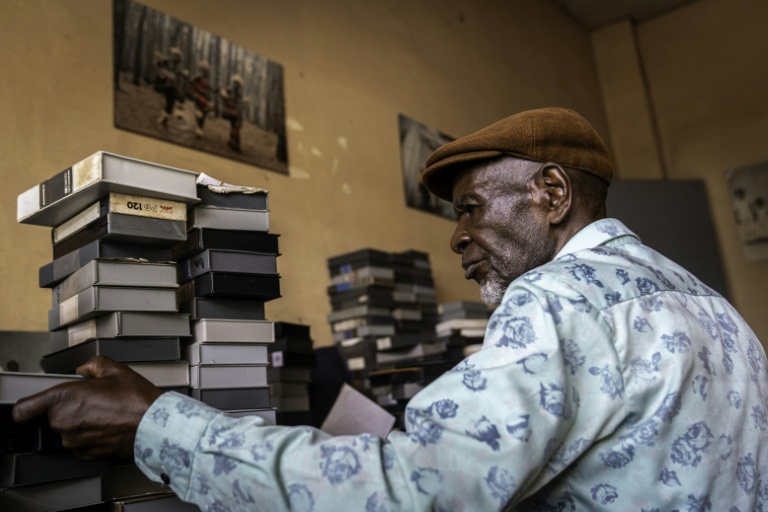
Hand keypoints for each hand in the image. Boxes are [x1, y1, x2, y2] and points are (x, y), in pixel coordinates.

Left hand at [12, 356, 162, 460]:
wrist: (153, 427)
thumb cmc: (137, 401)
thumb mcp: (115, 369)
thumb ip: (93, 365)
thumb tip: (86, 369)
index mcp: (64, 398)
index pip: (24, 409)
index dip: (27, 407)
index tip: (32, 406)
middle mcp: (63, 422)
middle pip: (51, 417)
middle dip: (68, 409)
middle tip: (91, 402)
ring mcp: (73, 440)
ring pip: (67, 431)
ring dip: (79, 424)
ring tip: (104, 414)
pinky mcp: (85, 454)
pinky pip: (79, 443)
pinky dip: (89, 436)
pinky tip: (107, 426)